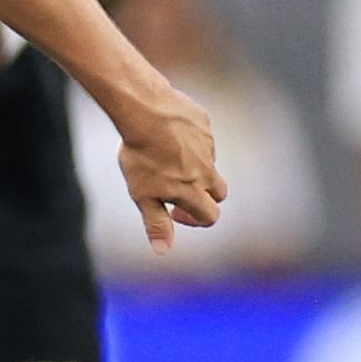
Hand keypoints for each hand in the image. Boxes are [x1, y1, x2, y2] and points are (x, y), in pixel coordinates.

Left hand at [111, 85, 224, 251]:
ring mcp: (208, 145)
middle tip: (176, 189)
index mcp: (193, 189)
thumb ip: (156, 223)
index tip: (175, 212)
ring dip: (194, 167)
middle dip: (203, 197)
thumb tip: (164, 251)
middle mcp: (207, 169)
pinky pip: (202, 137)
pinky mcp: (204, 124)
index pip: (211, 216)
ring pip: (209, 163)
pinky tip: (165, 136)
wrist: (145, 110)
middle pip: (219, 192)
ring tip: (164, 158)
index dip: (195, 220)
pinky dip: (189, 142)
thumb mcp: (142, 195)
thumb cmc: (141, 155)